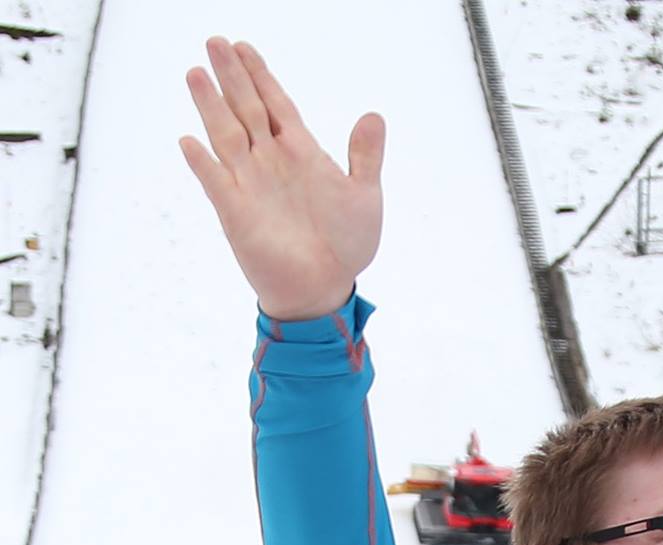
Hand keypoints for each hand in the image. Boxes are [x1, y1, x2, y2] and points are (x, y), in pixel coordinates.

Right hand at [181, 38, 384, 319]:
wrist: (326, 286)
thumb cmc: (346, 244)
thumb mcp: (364, 196)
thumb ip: (365, 156)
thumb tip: (374, 116)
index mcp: (300, 152)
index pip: (275, 103)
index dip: (260, 75)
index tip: (242, 46)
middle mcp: (269, 160)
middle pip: (246, 108)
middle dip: (232, 76)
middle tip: (216, 41)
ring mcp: (249, 183)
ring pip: (226, 134)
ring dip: (211, 106)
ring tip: (197, 73)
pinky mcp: (236, 211)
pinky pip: (215, 181)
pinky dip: (203, 163)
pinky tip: (190, 141)